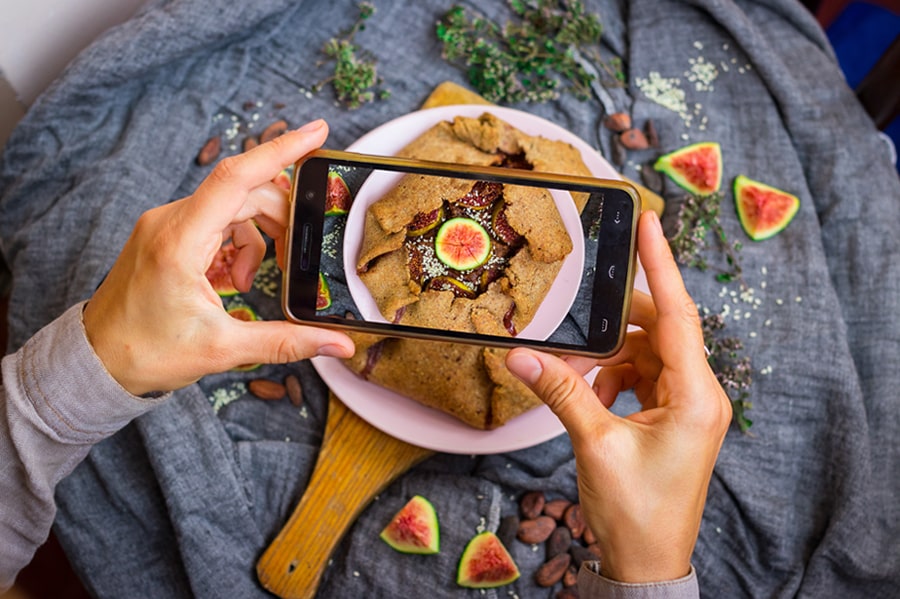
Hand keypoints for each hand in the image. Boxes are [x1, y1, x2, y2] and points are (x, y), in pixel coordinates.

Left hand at [83, 119, 353, 395]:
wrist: (97, 361)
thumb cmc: (145, 352)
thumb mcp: (224, 349)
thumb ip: (286, 342)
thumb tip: (339, 344)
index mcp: (179, 241)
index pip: (237, 177)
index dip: (281, 150)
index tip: (318, 132)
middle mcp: (169, 221)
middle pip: (245, 194)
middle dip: (279, 221)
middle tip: (293, 260)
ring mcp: (165, 224)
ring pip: (232, 208)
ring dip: (255, 239)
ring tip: (246, 283)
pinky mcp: (166, 234)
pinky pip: (215, 222)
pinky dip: (235, 244)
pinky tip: (230, 279)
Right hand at [506, 210, 730, 582]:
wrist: (647, 561)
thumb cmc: (636, 513)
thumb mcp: (595, 445)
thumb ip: (561, 391)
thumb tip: (522, 355)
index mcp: (696, 397)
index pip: (678, 315)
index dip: (662, 265)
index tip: (651, 223)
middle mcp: (700, 395)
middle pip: (659, 330)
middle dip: (617, 322)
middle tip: (580, 314)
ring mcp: (687, 406)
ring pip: (646, 352)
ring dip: (609, 357)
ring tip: (576, 375)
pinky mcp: (672, 416)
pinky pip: (641, 375)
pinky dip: (612, 376)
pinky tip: (590, 392)